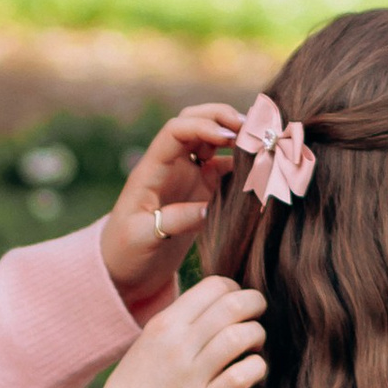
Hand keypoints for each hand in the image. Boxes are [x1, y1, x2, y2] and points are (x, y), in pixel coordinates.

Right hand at [90, 272, 269, 387]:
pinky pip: (243, 374)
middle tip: (257, 315)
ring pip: (241, 336)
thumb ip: (179, 324)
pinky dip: (256, 367)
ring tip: (253, 346)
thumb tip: (216, 307)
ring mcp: (193, 375)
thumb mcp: (149, 343)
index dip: (234, 289)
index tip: (238, 302)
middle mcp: (178, 344)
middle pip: (233, 305)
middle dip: (255, 304)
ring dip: (256, 335)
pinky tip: (251, 372)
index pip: (213, 286)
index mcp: (164, 325)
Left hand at [101, 100, 248, 303]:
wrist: (126, 270)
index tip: (229, 137)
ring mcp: (188, 175)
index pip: (176, 130)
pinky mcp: (202, 191)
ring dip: (236, 136)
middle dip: (222, 118)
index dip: (203, 126)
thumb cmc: (125, 252)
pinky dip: (243, 164)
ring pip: (213, 140)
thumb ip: (173, 221)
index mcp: (152, 168)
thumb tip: (208, 209)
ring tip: (262, 144)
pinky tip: (261, 170)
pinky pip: (225, 168)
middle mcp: (171, 165)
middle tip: (251, 129)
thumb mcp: (142, 238)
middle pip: (196, 122)